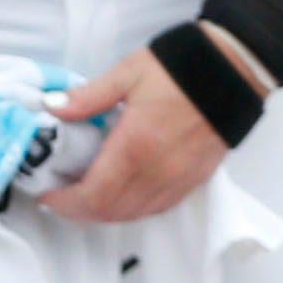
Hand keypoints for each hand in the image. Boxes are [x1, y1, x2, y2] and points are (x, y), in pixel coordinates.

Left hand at [37, 42, 232, 223]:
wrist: (235, 70)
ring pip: (134, 214)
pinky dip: (133, 209)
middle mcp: (158, 171)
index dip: (65, 202)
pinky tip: (121, 196)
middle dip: (79, 211)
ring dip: (105, 213)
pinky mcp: (195, 179)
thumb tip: (51, 108)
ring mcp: (179, 178)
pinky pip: (158, 207)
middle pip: (110, 211)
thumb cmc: (179, 68)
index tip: (48, 195)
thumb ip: (87, 97)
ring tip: (86, 197)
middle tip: (60, 198)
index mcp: (135, 145)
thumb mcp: (126, 75)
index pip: (93, 194)